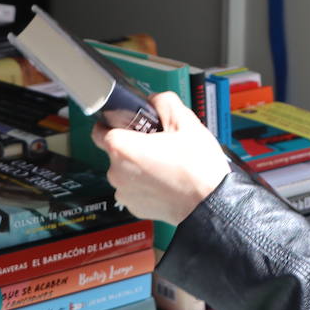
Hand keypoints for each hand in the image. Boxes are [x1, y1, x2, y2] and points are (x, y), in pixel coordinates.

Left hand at [91, 92, 229, 225]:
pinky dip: (144, 184)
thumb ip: (164, 102)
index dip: (114, 124)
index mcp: (123, 148)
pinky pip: (133, 189)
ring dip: (138, 166)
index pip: (100, 130)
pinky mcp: (134, 208)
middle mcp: (116, 172)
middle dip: (133, 146)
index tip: (129, 124)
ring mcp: (124, 193)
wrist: (210, 203)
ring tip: (165, 165)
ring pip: (125, 171)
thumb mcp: (186, 122)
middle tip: (159, 144)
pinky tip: (165, 181)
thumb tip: (154, 101)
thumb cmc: (198, 166)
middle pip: (116, 152)